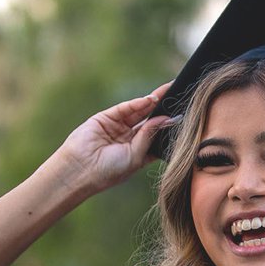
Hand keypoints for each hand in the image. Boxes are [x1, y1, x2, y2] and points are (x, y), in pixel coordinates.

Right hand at [53, 81, 174, 192]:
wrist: (80, 171)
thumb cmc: (109, 171)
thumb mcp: (135, 155)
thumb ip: (149, 136)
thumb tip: (165, 119)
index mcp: (138, 151)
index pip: (156, 134)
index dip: (168, 125)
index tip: (184, 115)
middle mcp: (129, 138)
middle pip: (150, 119)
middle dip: (163, 109)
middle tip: (179, 96)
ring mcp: (117, 127)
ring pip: (138, 111)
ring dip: (152, 103)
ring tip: (167, 94)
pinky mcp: (106, 118)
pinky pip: (124, 109)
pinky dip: (137, 103)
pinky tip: (149, 100)